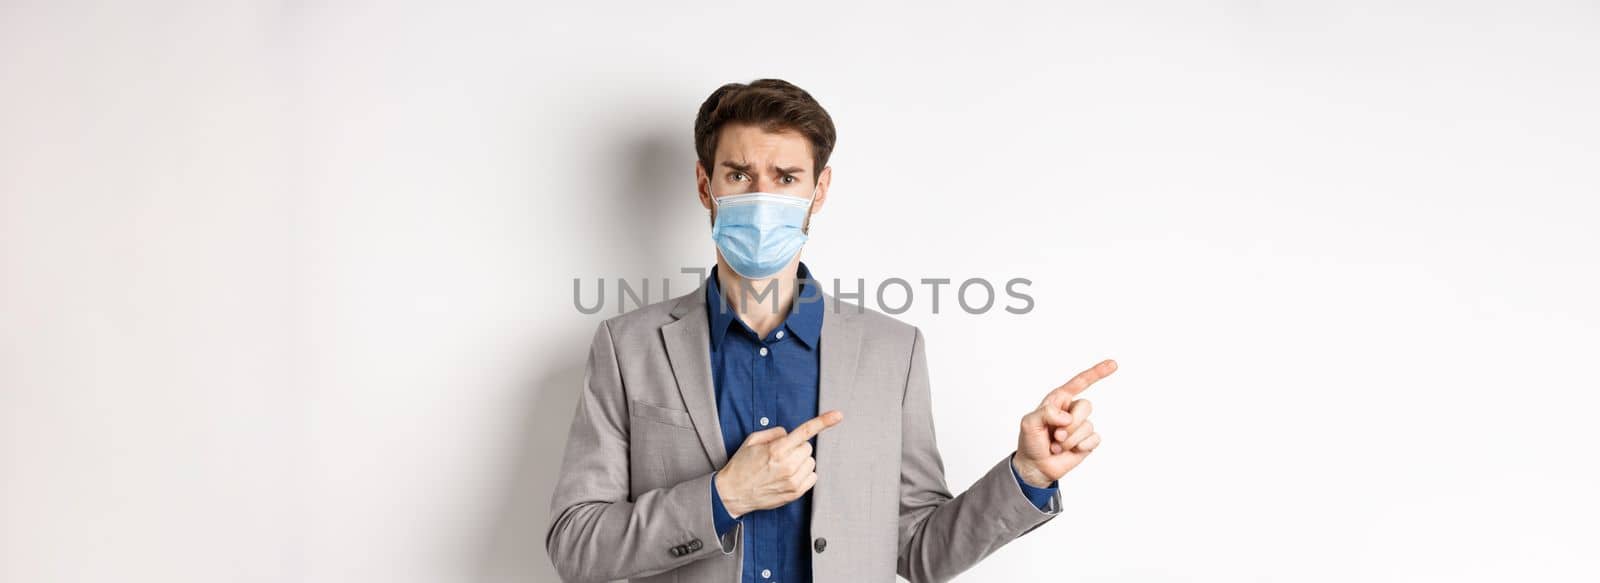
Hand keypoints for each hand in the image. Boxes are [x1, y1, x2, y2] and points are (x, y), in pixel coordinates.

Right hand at [714, 410, 843, 517]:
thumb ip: (774, 433)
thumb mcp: (752, 441)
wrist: (733, 493)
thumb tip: (788, 433)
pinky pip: (812, 477)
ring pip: (811, 462)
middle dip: (796, 448)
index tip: (838, 415)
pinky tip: (788, 476)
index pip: (805, 432)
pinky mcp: (795, 493)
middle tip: (780, 454)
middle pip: (808, 447)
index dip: (823, 422)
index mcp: (777, 449)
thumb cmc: (741, 466)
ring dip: (800, 462)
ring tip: (782, 467)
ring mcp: (793, 481)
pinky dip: (803, 474)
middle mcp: (787, 465)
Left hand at [1013, 359, 1115, 487]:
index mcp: (1058, 400)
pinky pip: (1094, 439)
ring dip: (1070, 440)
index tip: (1113, 364)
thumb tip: (1067, 417)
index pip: (1079, 382)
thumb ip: (1046, 413)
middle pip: (1086, 406)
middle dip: (1071, 424)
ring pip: (1088, 426)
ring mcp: (1081, 426)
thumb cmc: (1030, 441)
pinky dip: (1080, 447)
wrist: (1035, 466)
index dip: (1097, 373)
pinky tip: (1069, 451)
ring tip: (1056, 446)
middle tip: (1055, 436)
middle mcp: (1071, 410)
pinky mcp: (1087, 441)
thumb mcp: (1029, 423)